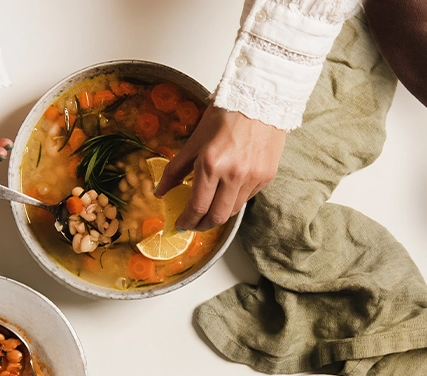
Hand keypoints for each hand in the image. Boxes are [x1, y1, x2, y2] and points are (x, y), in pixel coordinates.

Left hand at [156, 106, 284, 230]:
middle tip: (193, 223)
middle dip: (202, 225)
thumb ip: (176, 169)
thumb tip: (160, 191)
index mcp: (211, 164)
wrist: (262, 99)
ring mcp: (253, 178)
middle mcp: (234, 175)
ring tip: (209, 208)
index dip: (187, 220)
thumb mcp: (195, 140)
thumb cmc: (227, 114)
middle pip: (217, 217)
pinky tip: (228, 191)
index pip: (198, 206)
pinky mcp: (267, 176)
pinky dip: (234, 199)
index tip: (180, 224)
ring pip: (233, 210)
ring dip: (218, 213)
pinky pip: (247, 197)